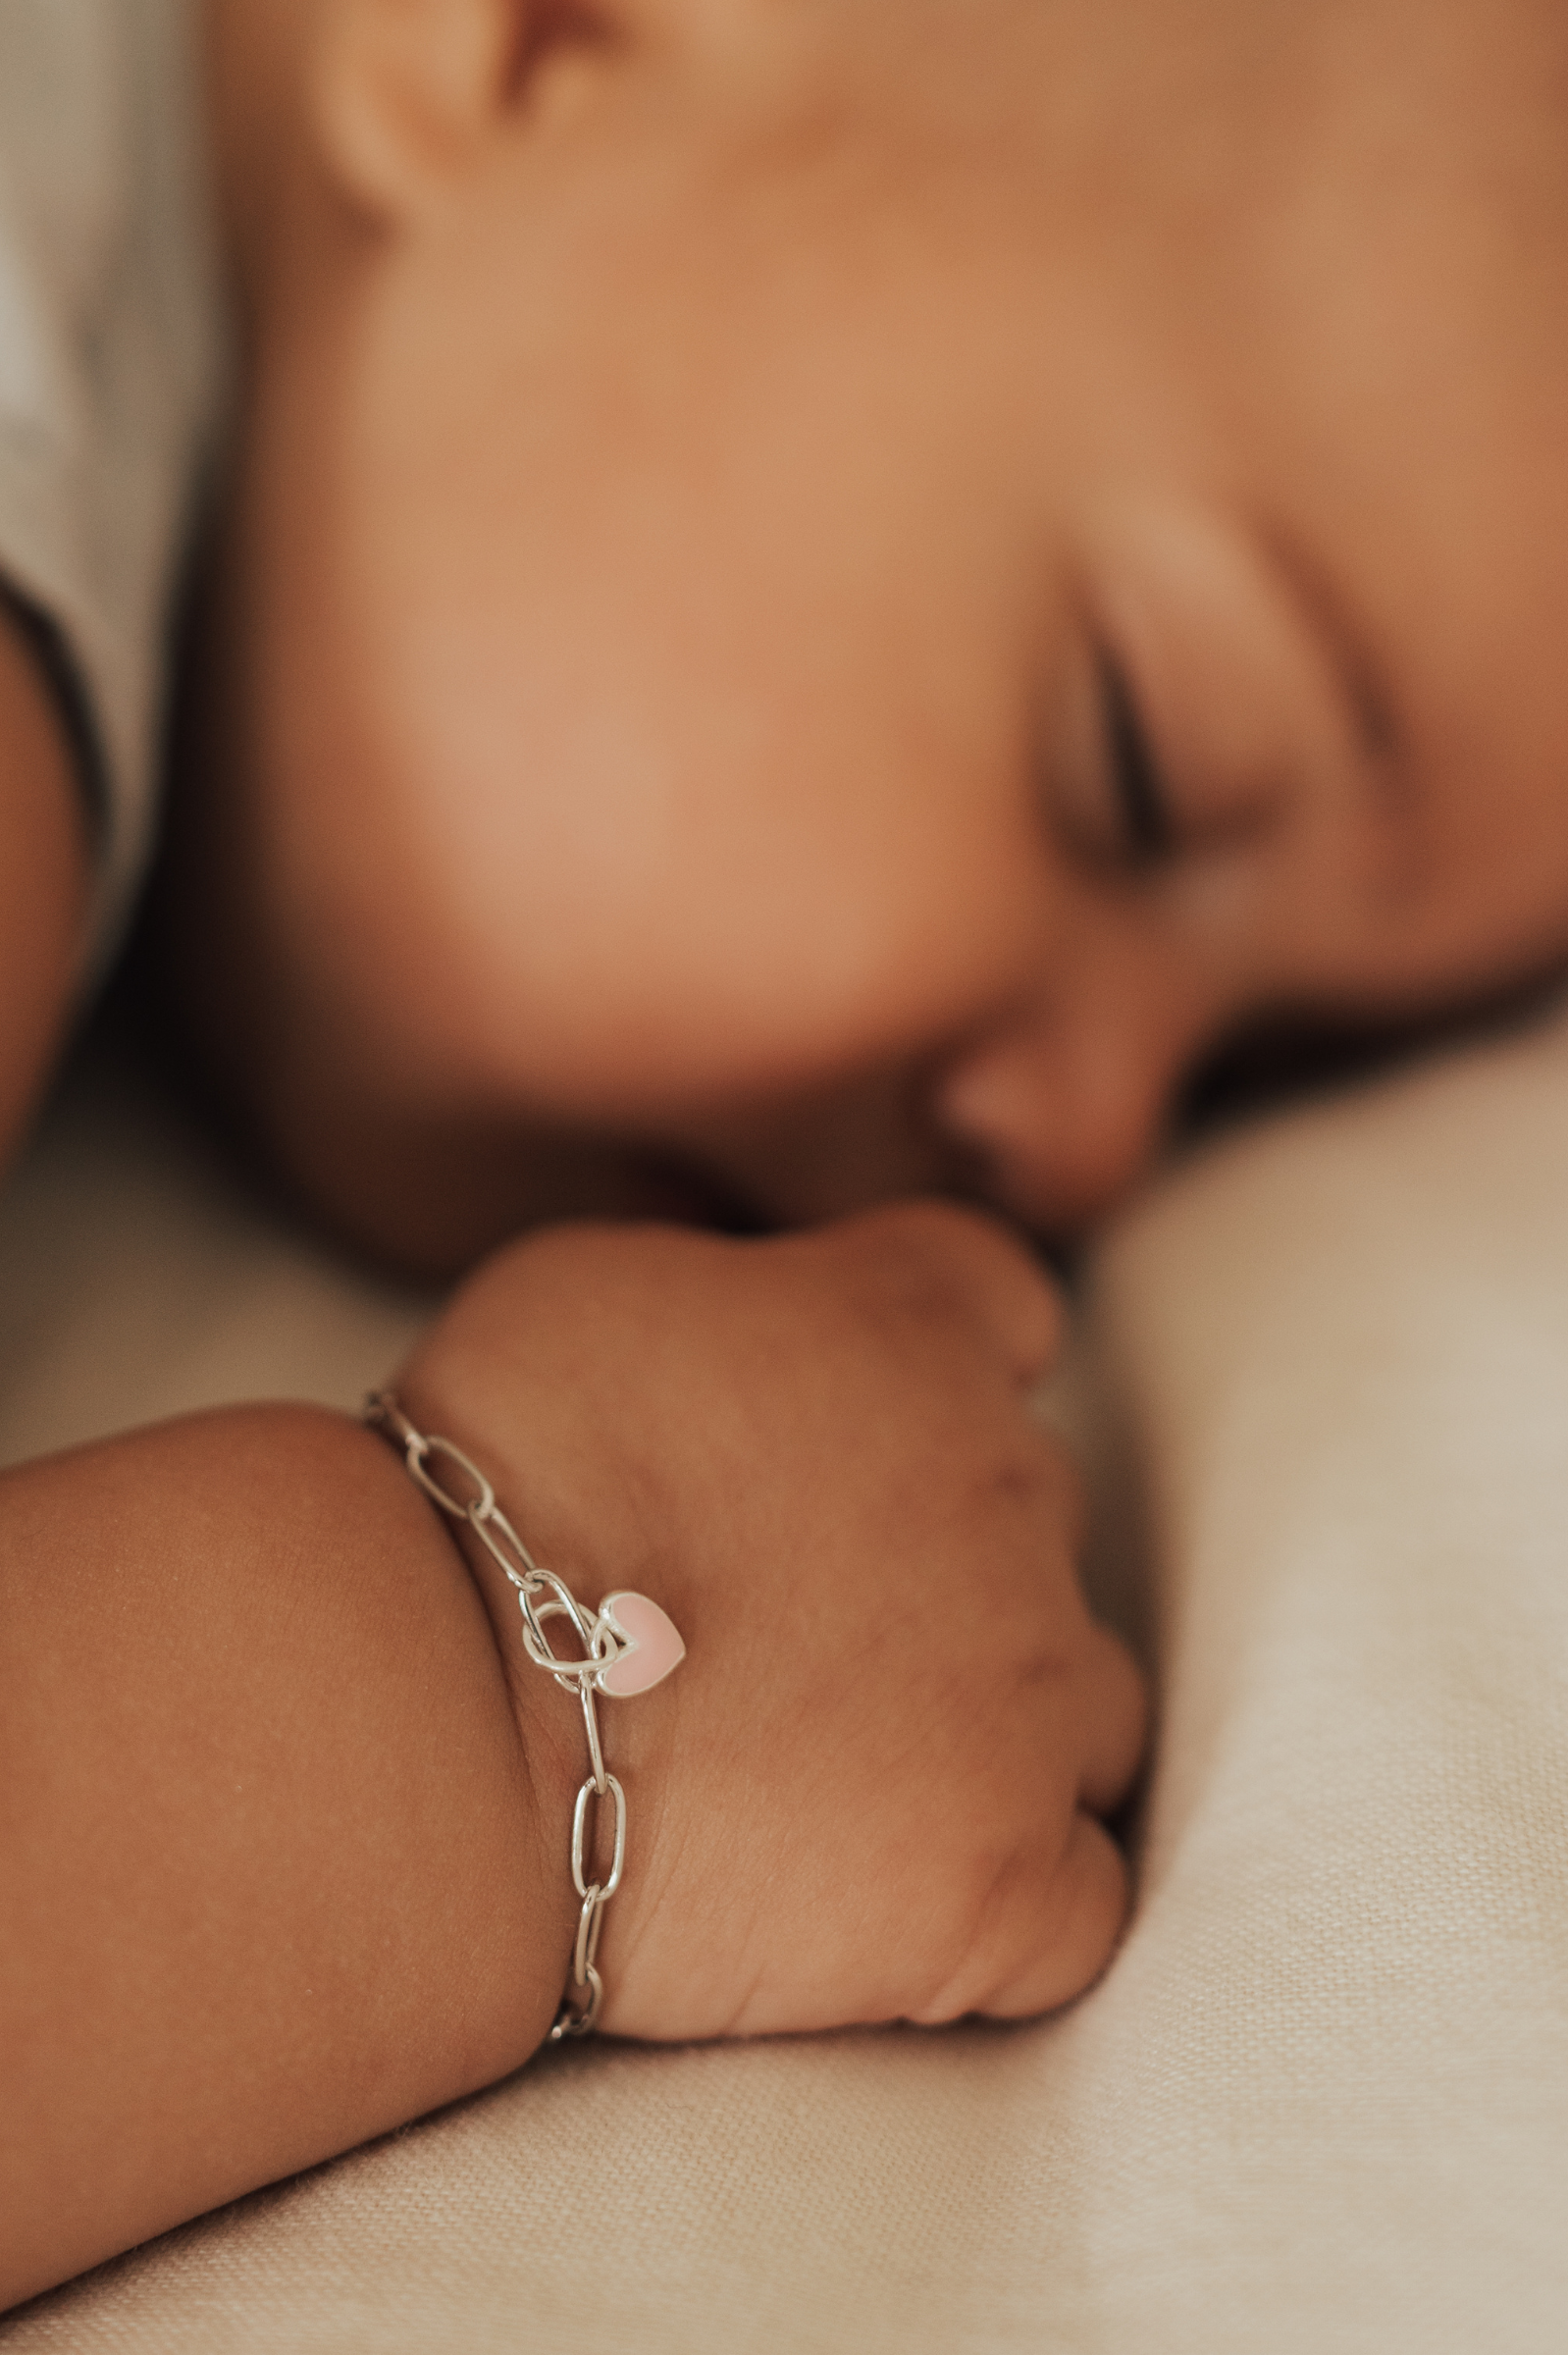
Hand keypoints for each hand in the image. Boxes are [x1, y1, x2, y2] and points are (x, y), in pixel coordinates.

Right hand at [398, 1202, 1144, 2039]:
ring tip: (832, 1779)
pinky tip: (887, 1902)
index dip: (940, 1382)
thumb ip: (744, 1299)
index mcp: (913, 1326)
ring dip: (992, 1732)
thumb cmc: (484, 1495)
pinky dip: (1008, 1900)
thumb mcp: (596, 1290)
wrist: (443, 1718)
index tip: (858, 1445)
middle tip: (787, 1633)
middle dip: (941, 1570)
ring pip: (1085, 1706)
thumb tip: (764, 1359)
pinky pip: (1080, 1896)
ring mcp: (1030, 1691)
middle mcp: (1011, 1487)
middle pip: (1040, 1521)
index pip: (1010, 1312)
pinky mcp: (1008, 1878)